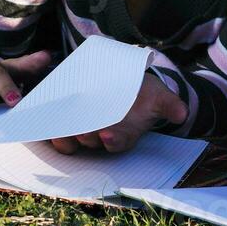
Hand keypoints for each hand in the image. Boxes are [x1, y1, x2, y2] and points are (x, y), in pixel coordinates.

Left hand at [49, 73, 186, 154]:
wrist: (123, 84)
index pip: (118, 141)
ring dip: (65, 138)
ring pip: (72, 140)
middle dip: (86, 137)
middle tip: (81, 132)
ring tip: (59, 130)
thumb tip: (182, 111)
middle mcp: (102, 136)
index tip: (108, 134)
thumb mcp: (157, 95)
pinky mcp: (67, 122)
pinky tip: (44, 122)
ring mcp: (83, 130)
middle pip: (92, 142)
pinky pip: (58, 131)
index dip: (113, 140)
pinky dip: (51, 129)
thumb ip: (169, 104)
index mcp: (124, 134)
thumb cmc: (143, 93)